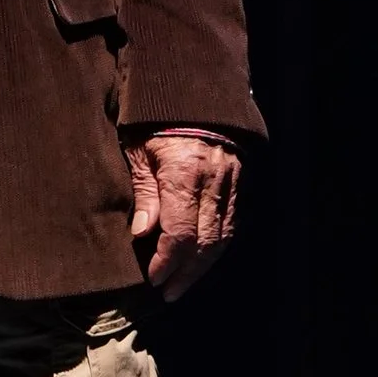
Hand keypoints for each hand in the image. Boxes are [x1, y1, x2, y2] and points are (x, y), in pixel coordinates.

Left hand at [125, 127, 239, 302]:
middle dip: (185, 273)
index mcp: (184, 173)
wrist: (192, 85)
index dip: (166, 262)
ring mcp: (230, 181)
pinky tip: (203, 257)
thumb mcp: (138, 149)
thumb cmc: (155, 117)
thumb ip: (144, 192)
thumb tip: (142, 233)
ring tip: (183, 283)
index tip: (153, 278)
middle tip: (168, 291)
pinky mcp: (239, 179)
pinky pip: (231, 221)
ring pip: (223, 236)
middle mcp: (212, 181)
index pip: (180, 234)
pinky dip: (218, 244)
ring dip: (203, 265)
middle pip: (205, 243)